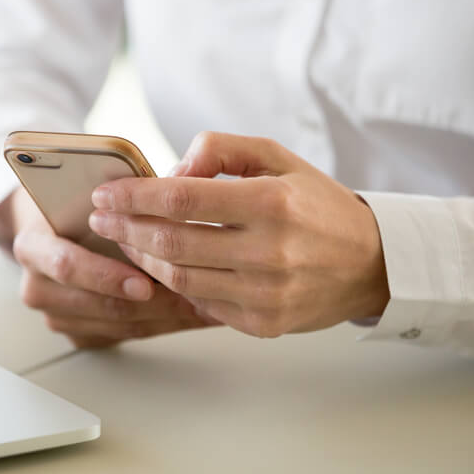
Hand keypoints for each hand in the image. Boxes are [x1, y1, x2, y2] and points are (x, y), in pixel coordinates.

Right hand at [6, 188, 213, 347]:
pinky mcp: (76, 334)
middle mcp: (38, 285)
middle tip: (194, 296)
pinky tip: (188, 314)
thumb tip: (180, 184)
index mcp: (33, 245)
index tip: (145, 281)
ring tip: (204, 304)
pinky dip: (160, 325)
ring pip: (118, 326)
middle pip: (99, 304)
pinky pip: (123, 336)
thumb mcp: (89, 189)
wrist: (54, 229)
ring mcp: (56, 314)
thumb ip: (126, 190)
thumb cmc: (76, 205)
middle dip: (153, 303)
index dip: (107, 275)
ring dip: (165, 317)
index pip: (66, 265)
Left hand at [88, 131, 388, 337]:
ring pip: (179, 279)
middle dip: (125, 228)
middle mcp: (270, 252)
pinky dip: (174, 285)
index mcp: (273, 203)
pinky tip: (160, 266)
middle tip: (102, 217)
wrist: (371, 263)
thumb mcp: (277, 157)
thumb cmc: (317, 204)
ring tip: (125, 238)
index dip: (134, 197)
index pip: (181, 200)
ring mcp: (266, 294)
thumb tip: (171, 172)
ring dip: (141, 259)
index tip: (106, 193)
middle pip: (171, 244)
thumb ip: (220, 149)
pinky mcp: (263, 324)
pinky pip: (201, 304)